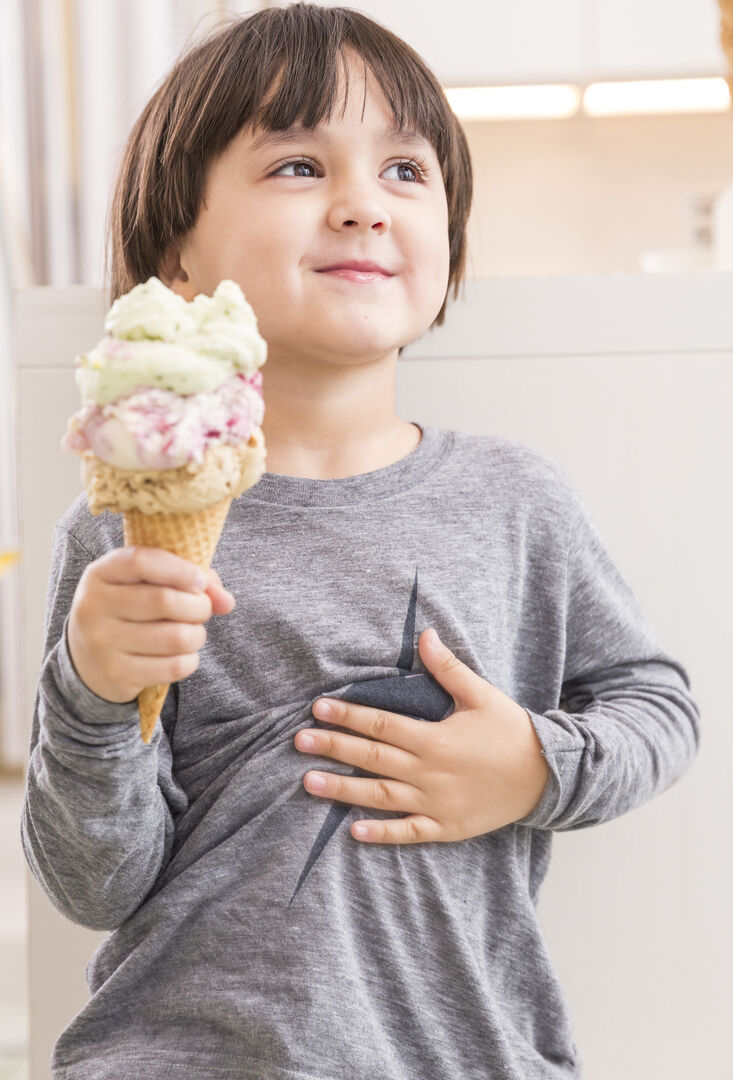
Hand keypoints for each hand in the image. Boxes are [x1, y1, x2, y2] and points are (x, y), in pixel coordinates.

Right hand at [67, 547, 234, 703]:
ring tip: (194, 633)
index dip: (179, 569)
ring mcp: (102, 642)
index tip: (200, 581)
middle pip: (165, 601)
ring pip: (175, 637)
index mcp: (100, 573)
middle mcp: (94, 606)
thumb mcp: (147, 585)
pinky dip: (190, 660)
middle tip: (201, 610)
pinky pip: (173, 667)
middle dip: (198, 606)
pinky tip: (184, 655)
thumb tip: (227, 602)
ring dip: (197, 635)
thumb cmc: (130, 610)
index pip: (141, 561)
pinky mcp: (116, 673)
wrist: (88, 661)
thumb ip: (190, 580)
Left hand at [295, 629, 549, 843]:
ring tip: (309, 782)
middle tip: (298, 742)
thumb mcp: (481, 695)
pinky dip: (381, 834)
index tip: (318, 709)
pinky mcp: (446, 827)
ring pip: (380, 797)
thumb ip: (449, 668)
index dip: (348, 716)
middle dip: (333, 749)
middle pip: (372, 759)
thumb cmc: (510, 732)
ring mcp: (436, 803)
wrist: (546, 775)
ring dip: (343, 791)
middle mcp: (430, 772)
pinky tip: (353, 832)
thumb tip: (425, 634)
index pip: (380, 725)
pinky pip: (408, 832)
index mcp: (435, 738)